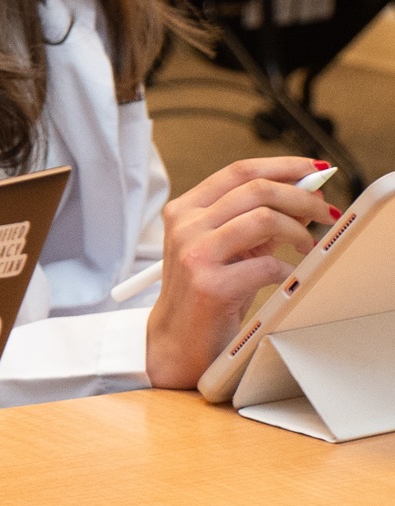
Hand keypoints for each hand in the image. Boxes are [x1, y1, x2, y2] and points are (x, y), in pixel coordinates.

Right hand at [145, 156, 334, 387]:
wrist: (180, 339)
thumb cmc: (207, 292)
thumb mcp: (229, 249)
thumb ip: (258, 221)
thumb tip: (304, 197)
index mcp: (186, 210)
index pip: (238, 172)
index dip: (281, 166)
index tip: (313, 171)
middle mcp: (186, 226)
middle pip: (255, 189)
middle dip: (301, 197)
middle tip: (325, 212)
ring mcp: (195, 254)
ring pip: (262, 219)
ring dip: (299, 231)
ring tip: (308, 246)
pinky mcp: (211, 285)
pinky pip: (268, 266)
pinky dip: (290, 270)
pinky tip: (290, 276)